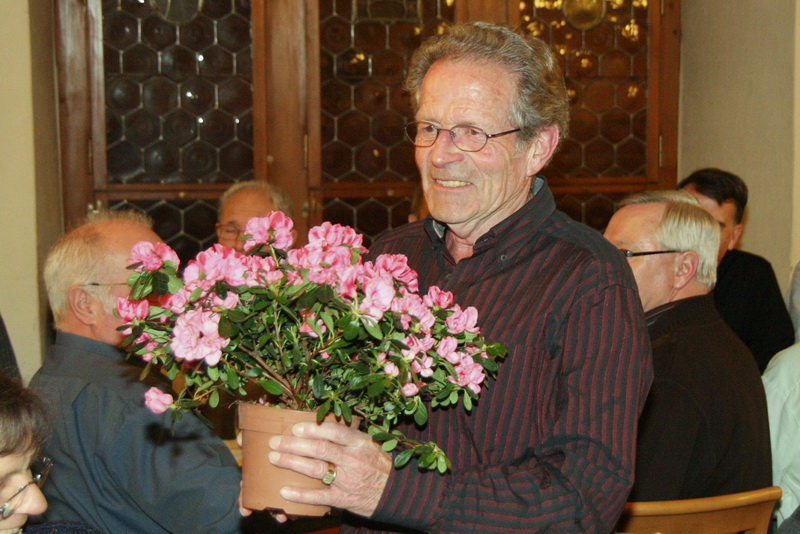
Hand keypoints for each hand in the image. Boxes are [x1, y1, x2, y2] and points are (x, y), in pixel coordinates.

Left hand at [267, 421, 391, 517]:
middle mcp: (353, 459)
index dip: (314, 428)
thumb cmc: (378, 465)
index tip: (295, 427)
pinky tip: (284, 491)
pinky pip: (319, 496)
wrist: (396, 493)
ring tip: (274, 458)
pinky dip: (301, 494)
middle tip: (275, 441)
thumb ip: (348, 437)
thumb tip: (321, 424)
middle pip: (320, 448)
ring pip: (316, 469)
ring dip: (292, 462)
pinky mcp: (343, 499)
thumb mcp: (369, 445)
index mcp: (360, 443)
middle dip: (294, 444)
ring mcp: (348, 480)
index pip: (335, 431)